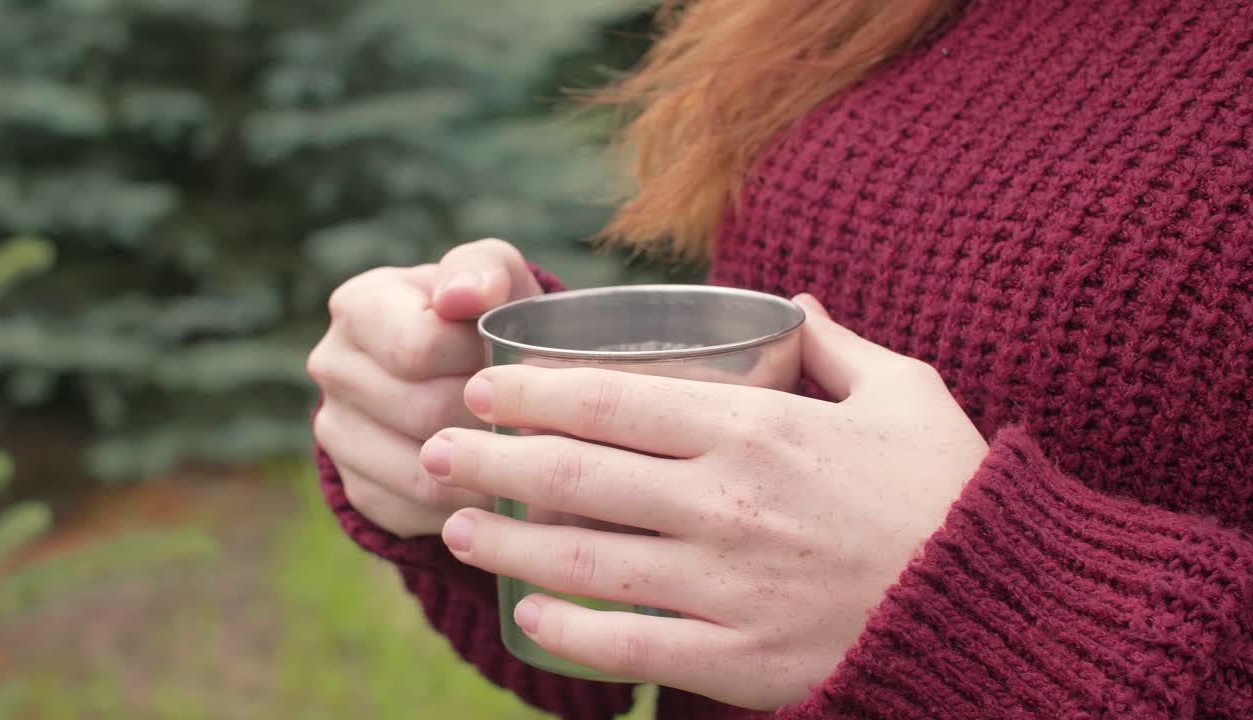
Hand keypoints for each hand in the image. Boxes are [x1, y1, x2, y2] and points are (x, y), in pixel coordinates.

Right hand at [308, 239, 541, 538]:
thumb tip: (463, 293)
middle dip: (489, 419)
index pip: (419, 347)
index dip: (480, 361)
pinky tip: (497, 485)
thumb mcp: (495, 279)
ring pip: (422, 472)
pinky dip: (465, 507)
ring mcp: (335, 432)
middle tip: (533, 420)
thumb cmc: (487, 318)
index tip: (515, 364)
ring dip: (485, 470)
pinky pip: (416, 513)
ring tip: (527, 457)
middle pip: (423, 412)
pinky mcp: (355, 487)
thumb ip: (482, 271)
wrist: (467, 375)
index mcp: (360, 306)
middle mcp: (333, 367)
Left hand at [420, 295, 987, 708]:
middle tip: (436, 452)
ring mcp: (726, 584)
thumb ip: (837, 344)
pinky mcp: (737, 657)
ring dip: (505, 543)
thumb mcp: (905, 392)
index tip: (483, 387)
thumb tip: (795, 302)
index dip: (530, 391)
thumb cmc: (949, 492)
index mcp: (757, 428)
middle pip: (574, 474)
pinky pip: (629, 645)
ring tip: (454, 529)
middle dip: (488, 460)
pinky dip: (567, 632)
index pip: (609, 398)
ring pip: (583, 561)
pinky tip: (527, 616)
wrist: (998, 607)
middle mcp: (725, 502)